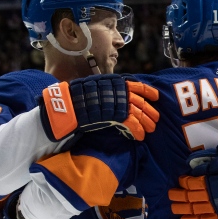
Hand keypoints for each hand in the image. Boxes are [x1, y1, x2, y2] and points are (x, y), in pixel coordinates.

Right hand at [39, 74, 158, 140]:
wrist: (61, 109)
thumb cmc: (75, 101)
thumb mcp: (93, 91)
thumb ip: (108, 93)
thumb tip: (124, 98)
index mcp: (111, 82)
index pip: (134, 84)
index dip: (147, 90)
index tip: (156, 96)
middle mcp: (113, 90)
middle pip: (138, 100)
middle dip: (149, 111)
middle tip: (156, 120)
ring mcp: (111, 102)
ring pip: (136, 111)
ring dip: (145, 122)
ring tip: (150, 130)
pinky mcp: (109, 115)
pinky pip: (128, 122)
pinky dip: (135, 130)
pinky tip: (140, 136)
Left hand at [169, 135, 217, 218]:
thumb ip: (209, 159)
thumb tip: (192, 163)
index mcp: (211, 178)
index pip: (191, 183)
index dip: (184, 181)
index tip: (180, 179)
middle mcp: (212, 194)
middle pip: (190, 197)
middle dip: (179, 196)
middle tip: (170, 194)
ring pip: (195, 209)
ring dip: (182, 208)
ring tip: (174, 207)